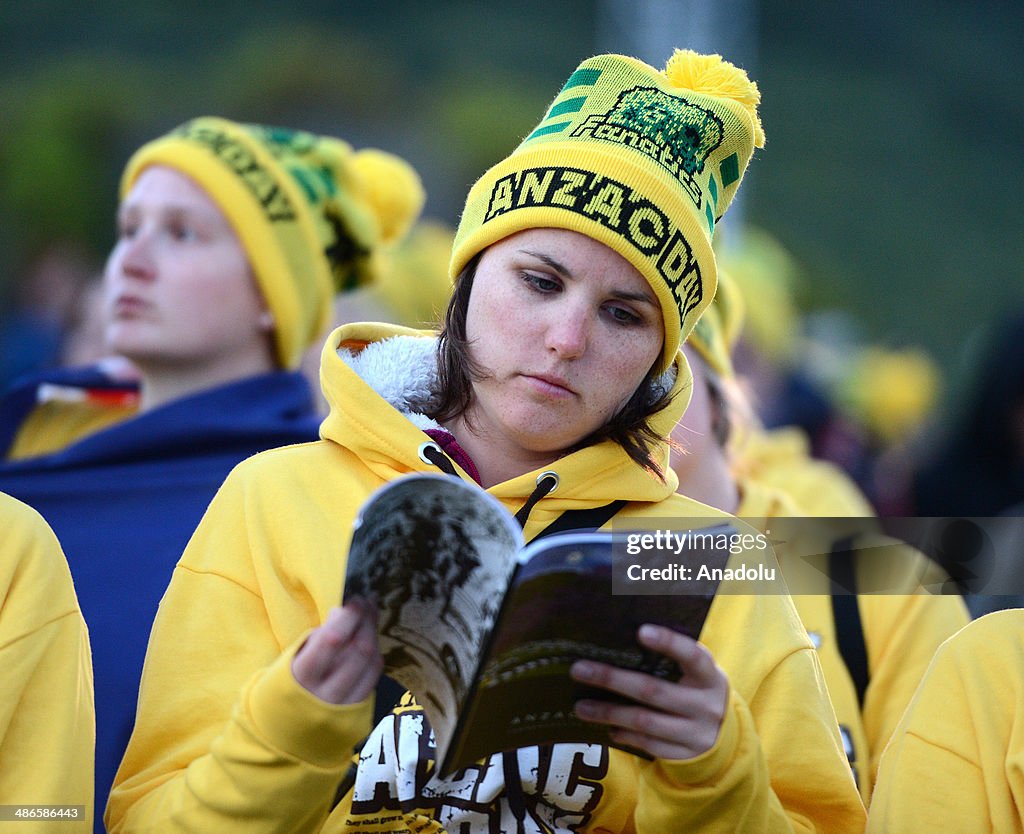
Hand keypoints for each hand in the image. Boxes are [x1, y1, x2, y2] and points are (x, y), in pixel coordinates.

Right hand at [292, 598, 382, 704]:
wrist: (283, 730)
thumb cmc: (287, 685)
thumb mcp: (291, 659)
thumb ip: (318, 636)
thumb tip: (342, 611)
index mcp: (302, 678)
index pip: (332, 639)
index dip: (349, 616)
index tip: (355, 599)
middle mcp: (325, 695)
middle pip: (358, 650)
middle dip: (366, 621)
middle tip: (367, 602)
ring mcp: (344, 708)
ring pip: (371, 663)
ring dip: (373, 635)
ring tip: (368, 617)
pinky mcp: (358, 714)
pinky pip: (374, 678)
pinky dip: (374, 655)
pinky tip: (369, 642)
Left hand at [569, 624, 727, 759]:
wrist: (724, 735)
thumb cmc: (697, 690)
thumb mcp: (696, 674)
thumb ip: (672, 660)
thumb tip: (621, 640)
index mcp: (710, 676)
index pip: (693, 656)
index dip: (669, 643)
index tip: (641, 631)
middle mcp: (706, 705)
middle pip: (654, 691)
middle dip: (613, 679)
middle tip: (579, 670)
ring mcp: (695, 733)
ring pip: (645, 721)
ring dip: (609, 713)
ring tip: (580, 707)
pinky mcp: (684, 754)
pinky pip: (648, 744)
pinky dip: (625, 734)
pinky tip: (608, 727)